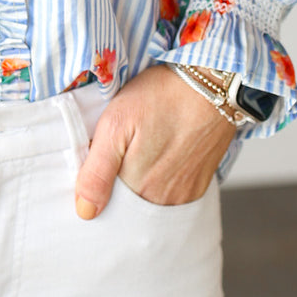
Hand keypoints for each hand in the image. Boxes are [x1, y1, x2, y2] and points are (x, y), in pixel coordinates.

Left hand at [74, 64, 234, 218]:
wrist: (211, 85)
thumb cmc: (161, 97)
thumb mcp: (116, 124)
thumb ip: (97, 171)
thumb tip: (85, 211)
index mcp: (137, 188)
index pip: (105, 204)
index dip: (96, 182)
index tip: (98, 158)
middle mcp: (162, 201)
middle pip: (127, 204)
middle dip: (117, 183)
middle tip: (122, 148)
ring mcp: (183, 196)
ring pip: (148, 201)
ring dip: (139, 182)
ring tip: (142, 148)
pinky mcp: (198, 187)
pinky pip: (171, 195)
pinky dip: (160, 181)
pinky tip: (159, 155)